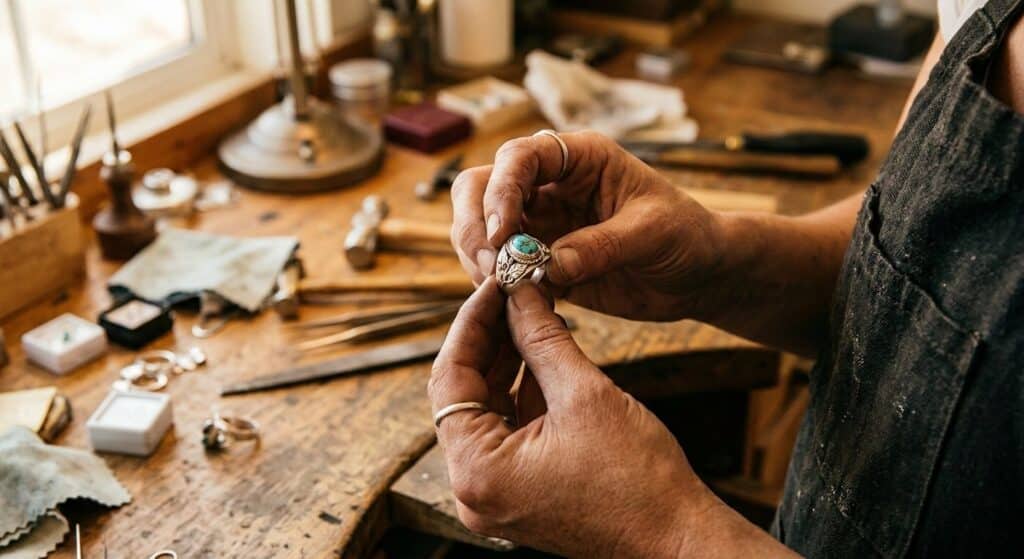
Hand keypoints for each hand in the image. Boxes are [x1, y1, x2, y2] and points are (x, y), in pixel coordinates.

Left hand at [428, 279, 716, 556]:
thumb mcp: (585, 395)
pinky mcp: (518, 493)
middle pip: (463, 395)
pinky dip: (522, 393)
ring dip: (506, 363)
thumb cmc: (639, 482)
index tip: (494, 287)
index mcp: (478, 471)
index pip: (450, 379)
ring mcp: (495, 494)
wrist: (677, 539)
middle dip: (489, 340)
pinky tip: (541, 354)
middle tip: (513, 294)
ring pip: (486, 410)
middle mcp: (474, 489)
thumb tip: (519, 294)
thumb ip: (543, 338)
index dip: (471, 324)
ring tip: (530, 315)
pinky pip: (507, 431)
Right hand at [450, 131, 724, 320]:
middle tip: (489, 265)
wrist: (699, 274)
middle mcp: (549, 185)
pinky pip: (501, 268)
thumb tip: (549, 266)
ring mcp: (540, 223)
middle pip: (480, 188)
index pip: (519, 157)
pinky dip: (496, 284)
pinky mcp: (539, 261)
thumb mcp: (653, 233)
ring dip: (480, 257)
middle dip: (475, 224)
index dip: (500, 190)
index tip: (501, 233)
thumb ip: (603, 245)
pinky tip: (513, 303)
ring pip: (481, 228)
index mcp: (578, 158)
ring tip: (502, 288)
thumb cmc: (686, 235)